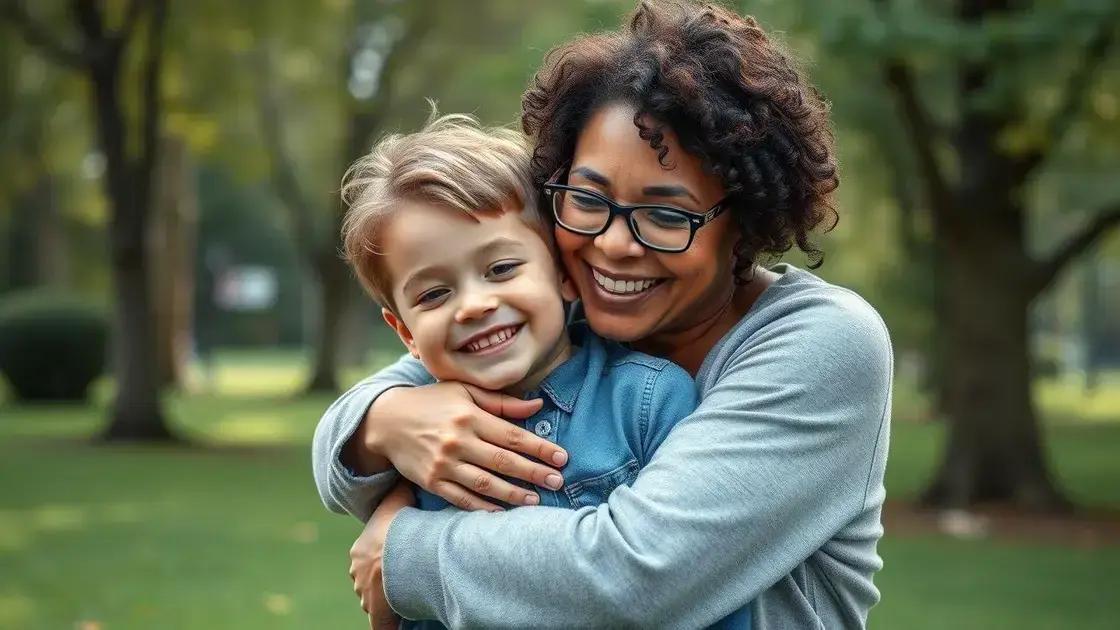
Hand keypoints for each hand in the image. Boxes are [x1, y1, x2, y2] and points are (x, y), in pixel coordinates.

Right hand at [350, 382, 568, 510]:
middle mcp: (457, 440)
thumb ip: (501, 402)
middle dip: (533, 473)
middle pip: (503, 461)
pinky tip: (501, 512)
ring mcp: (443, 464)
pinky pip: (461, 499)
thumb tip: (538, 405)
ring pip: (484, 484)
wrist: (386, 420)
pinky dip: (482, 507)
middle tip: (558, 481)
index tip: (562, 457)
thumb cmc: (432, 402)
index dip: (539, 447)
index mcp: (469, 416)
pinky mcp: (431, 482)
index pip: (512, 435)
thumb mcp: (464, 391)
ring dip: (513, 494)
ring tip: (536, 501)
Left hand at [350, 481, 413, 627]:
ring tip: (405, 596)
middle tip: (401, 577)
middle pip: (367, 580)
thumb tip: (403, 471)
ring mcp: (365, 594)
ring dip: (386, 600)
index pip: (366, 557)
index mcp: (360, 550)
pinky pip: (381, 625)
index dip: (381, 558)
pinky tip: (395, 626)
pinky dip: (387, 626)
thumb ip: (400, 487)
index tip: (395, 558)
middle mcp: (357, 573)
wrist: (398, 550)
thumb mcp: (398, 497)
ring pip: (373, 600)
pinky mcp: (377, 612)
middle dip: (381, 581)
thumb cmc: (398, 524)